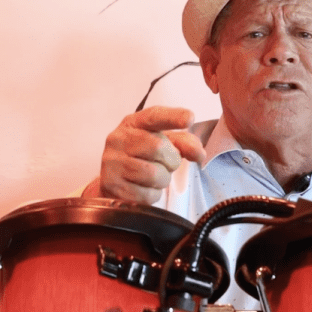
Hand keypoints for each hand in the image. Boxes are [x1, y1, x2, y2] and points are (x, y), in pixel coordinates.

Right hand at [86, 106, 206, 203]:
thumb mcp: (163, 143)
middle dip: (171, 161)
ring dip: (163, 180)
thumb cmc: (143, 157)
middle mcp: (119, 138)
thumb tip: (199, 154)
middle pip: (159, 147)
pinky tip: (144, 188)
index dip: (173, 117)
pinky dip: (152, 194)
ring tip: (155, 177)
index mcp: (134, 123)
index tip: (189, 118)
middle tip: (167, 164)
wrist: (114, 180)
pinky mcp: (112, 185)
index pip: (154, 116)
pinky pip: (146, 194)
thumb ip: (184, 143)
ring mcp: (112, 162)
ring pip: (154, 174)